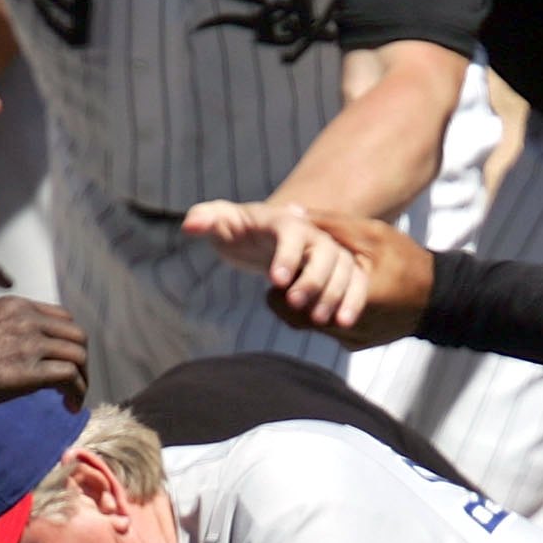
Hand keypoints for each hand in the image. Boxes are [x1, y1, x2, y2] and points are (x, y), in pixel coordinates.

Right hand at [0, 298, 87, 408]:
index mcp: (14, 306)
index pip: (58, 317)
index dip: (66, 340)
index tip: (61, 359)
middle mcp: (28, 320)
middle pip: (75, 335)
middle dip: (80, 359)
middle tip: (74, 381)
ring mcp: (31, 345)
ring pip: (78, 355)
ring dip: (82, 379)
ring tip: (73, 398)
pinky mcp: (30, 372)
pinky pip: (70, 378)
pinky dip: (76, 393)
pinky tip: (69, 406)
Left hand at [182, 200, 371, 330]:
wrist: (265, 237)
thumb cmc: (239, 229)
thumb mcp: (221, 221)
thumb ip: (206, 219)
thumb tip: (189, 225)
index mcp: (286, 221)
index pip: (291, 233)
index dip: (287, 256)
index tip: (275, 281)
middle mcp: (314, 235)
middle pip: (325, 253)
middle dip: (313, 279)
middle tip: (295, 303)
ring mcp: (330, 253)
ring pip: (344, 270)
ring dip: (335, 294)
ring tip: (319, 320)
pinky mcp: (339, 272)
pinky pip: (354, 284)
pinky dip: (352, 301)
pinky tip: (343, 323)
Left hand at [194, 204, 432, 347]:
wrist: (441, 298)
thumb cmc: (407, 260)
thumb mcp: (371, 234)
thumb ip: (330, 224)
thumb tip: (292, 212)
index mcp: (349, 300)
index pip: (297, 305)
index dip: (282, 292)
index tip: (276, 276)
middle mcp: (349, 327)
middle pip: (301, 319)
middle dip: (289, 301)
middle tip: (283, 281)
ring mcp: (353, 339)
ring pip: (314, 326)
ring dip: (305, 307)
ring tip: (302, 284)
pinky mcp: (358, 343)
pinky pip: (330, 330)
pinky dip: (323, 312)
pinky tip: (326, 294)